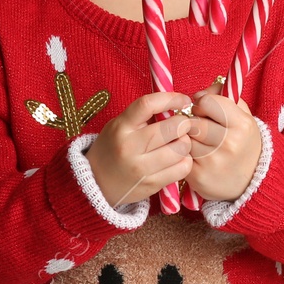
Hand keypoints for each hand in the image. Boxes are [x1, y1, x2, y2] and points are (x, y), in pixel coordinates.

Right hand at [84, 92, 195, 209]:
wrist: (97, 183)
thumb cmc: (113, 148)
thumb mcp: (119, 126)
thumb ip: (143, 116)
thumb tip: (176, 105)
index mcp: (121, 127)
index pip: (148, 105)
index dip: (171, 99)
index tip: (183, 100)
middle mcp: (130, 147)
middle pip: (171, 128)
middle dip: (184, 123)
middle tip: (183, 125)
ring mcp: (141, 168)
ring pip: (181, 148)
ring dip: (186, 143)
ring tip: (179, 143)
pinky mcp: (151, 184)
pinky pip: (182, 168)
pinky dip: (185, 161)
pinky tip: (177, 159)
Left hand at [184, 78, 262, 201]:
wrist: (251, 181)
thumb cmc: (243, 142)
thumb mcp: (243, 115)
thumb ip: (222, 95)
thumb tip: (197, 93)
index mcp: (242, 125)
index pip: (207, 102)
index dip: (202, 104)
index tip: (205, 111)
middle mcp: (229, 144)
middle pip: (192, 121)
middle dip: (192, 121)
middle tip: (200, 127)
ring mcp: (213, 162)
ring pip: (184, 138)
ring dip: (187, 138)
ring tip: (199, 142)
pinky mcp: (198, 177)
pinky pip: (179, 156)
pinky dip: (184, 154)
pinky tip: (197, 157)